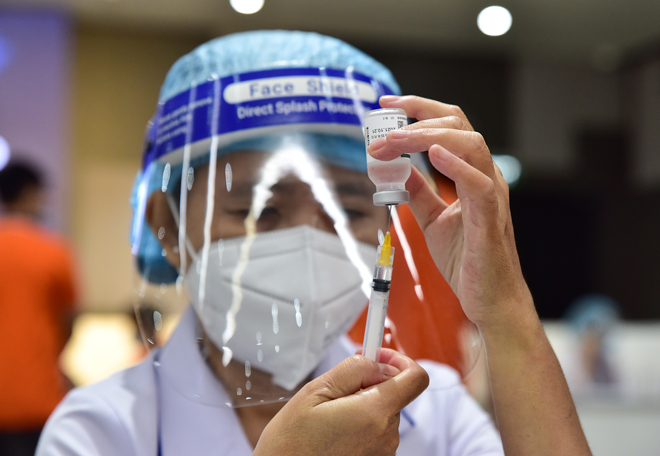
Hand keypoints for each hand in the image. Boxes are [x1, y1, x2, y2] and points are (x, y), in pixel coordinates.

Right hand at [253, 349, 428, 455]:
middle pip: (394, 396)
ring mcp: (383, 455)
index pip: (416, 379)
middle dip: (370, 386)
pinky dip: (359, 429)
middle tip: (336, 391)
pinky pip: (375, 436)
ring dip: (362, 409)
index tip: (379, 357)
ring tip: (328, 419)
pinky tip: (332, 435)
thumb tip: (379, 362)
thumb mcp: (315, 392)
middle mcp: (387, 437)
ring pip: (382, 416)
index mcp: (375, 413)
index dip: (401, 361)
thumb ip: (353, 370)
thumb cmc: (291, 442)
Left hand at [368, 95, 532, 329]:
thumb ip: (418, 192)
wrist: (490, 301)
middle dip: (417, 116)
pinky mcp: (490, 222)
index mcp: (472, 175)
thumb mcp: (433, 219)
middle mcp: (485, 178)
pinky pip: (480, 186)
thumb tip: (396, 168)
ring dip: (427, 136)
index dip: (419, 109)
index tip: (386, 105)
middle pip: (459, 125)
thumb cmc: (469, 261)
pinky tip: (432, 155)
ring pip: (471, 145)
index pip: (450, 126)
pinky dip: (457, 166)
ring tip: (393, 140)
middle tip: (381, 124)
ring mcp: (491, 197)